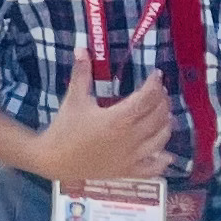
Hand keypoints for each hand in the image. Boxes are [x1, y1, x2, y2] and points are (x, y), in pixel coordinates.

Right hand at [31, 46, 172, 186]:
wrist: (54, 160)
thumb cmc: (65, 128)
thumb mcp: (74, 99)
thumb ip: (81, 73)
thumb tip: (82, 48)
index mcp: (118, 119)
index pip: (146, 99)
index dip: (154, 85)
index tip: (156, 75)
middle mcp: (130, 138)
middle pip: (157, 117)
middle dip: (162, 101)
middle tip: (160, 91)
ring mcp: (131, 157)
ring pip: (160, 140)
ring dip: (166, 125)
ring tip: (165, 115)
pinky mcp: (128, 171)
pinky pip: (153, 168)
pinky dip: (162, 161)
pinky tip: (166, 155)